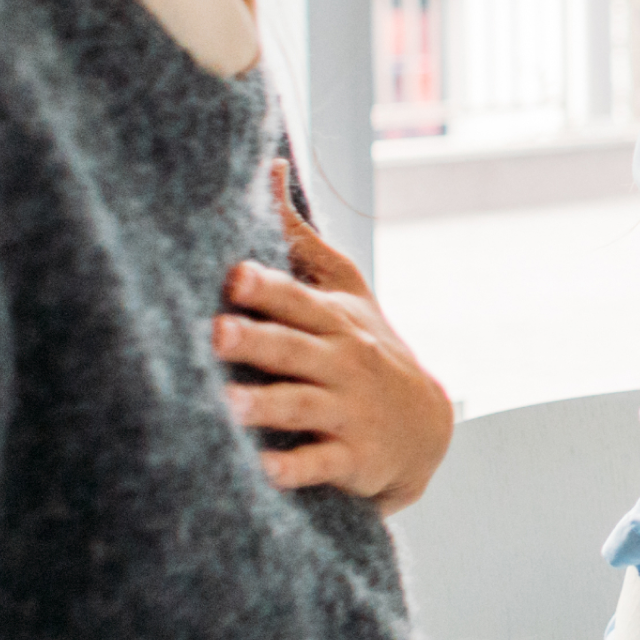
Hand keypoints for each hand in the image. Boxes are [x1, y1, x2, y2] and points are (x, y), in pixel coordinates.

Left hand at [215, 164, 453, 508]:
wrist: (425, 427)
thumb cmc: (367, 347)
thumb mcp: (347, 289)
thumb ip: (302, 237)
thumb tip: (269, 168)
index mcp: (333, 320)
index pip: (298, 299)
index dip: (267, 287)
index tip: (233, 275)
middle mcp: (341, 363)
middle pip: (293, 349)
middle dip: (256, 341)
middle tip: (215, 334)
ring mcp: (348, 412)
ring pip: (301, 407)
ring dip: (264, 406)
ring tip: (225, 406)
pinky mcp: (352, 460)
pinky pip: (321, 465)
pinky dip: (295, 469)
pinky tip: (264, 472)